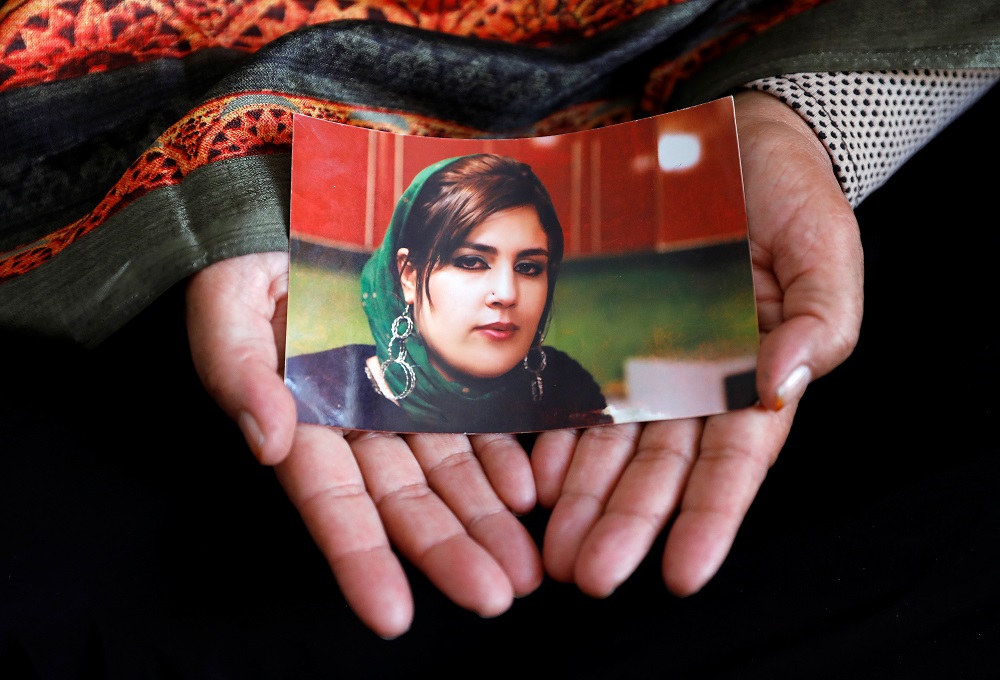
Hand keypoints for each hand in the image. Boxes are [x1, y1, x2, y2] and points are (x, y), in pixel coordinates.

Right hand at [185, 252, 541, 637]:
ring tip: (524, 568)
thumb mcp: (226, 310)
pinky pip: (476, 424)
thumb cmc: (247, 266)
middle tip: (493, 597)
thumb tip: (269, 441)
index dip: (359, 559)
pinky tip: (529, 491)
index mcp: (302, 423)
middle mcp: (358, 426)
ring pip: (448, 473)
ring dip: (486, 520)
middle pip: (404, 501)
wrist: (291, 215)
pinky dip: (503, 459)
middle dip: (445, 552)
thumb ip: (240, 374)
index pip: (331, 503)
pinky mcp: (437, 377)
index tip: (392, 615)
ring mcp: (403, 404)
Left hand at [533, 89, 863, 596]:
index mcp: (761, 373)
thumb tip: (785, 380)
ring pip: (617, 447)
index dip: (711, 518)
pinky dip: (562, 439)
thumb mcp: (825, 248)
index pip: (736, 462)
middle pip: (664, 468)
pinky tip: (538, 479)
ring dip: (588, 500)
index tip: (682, 573)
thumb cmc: (792, 194)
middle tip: (590, 574)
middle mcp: (703, 384)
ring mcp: (655, 364)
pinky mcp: (615, 337)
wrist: (735, 142)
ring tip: (555, 549)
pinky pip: (583, 396)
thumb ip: (822, 320)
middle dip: (629, 524)